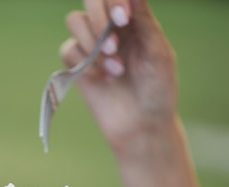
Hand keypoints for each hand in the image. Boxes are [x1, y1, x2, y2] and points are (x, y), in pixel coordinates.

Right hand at [62, 0, 177, 152]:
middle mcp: (112, 27)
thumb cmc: (158, 91)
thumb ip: (145, 21)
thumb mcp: (159, 54)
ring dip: (93, 43)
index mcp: (135, 19)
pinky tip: (103, 80)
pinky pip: (68, 49)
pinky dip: (85, 64)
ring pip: (75, 20)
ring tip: (116, 69)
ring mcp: (93, 45)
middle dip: (98, 17)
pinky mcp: (78, 65)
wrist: (142, 127)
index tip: (123, 19)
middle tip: (114, 45)